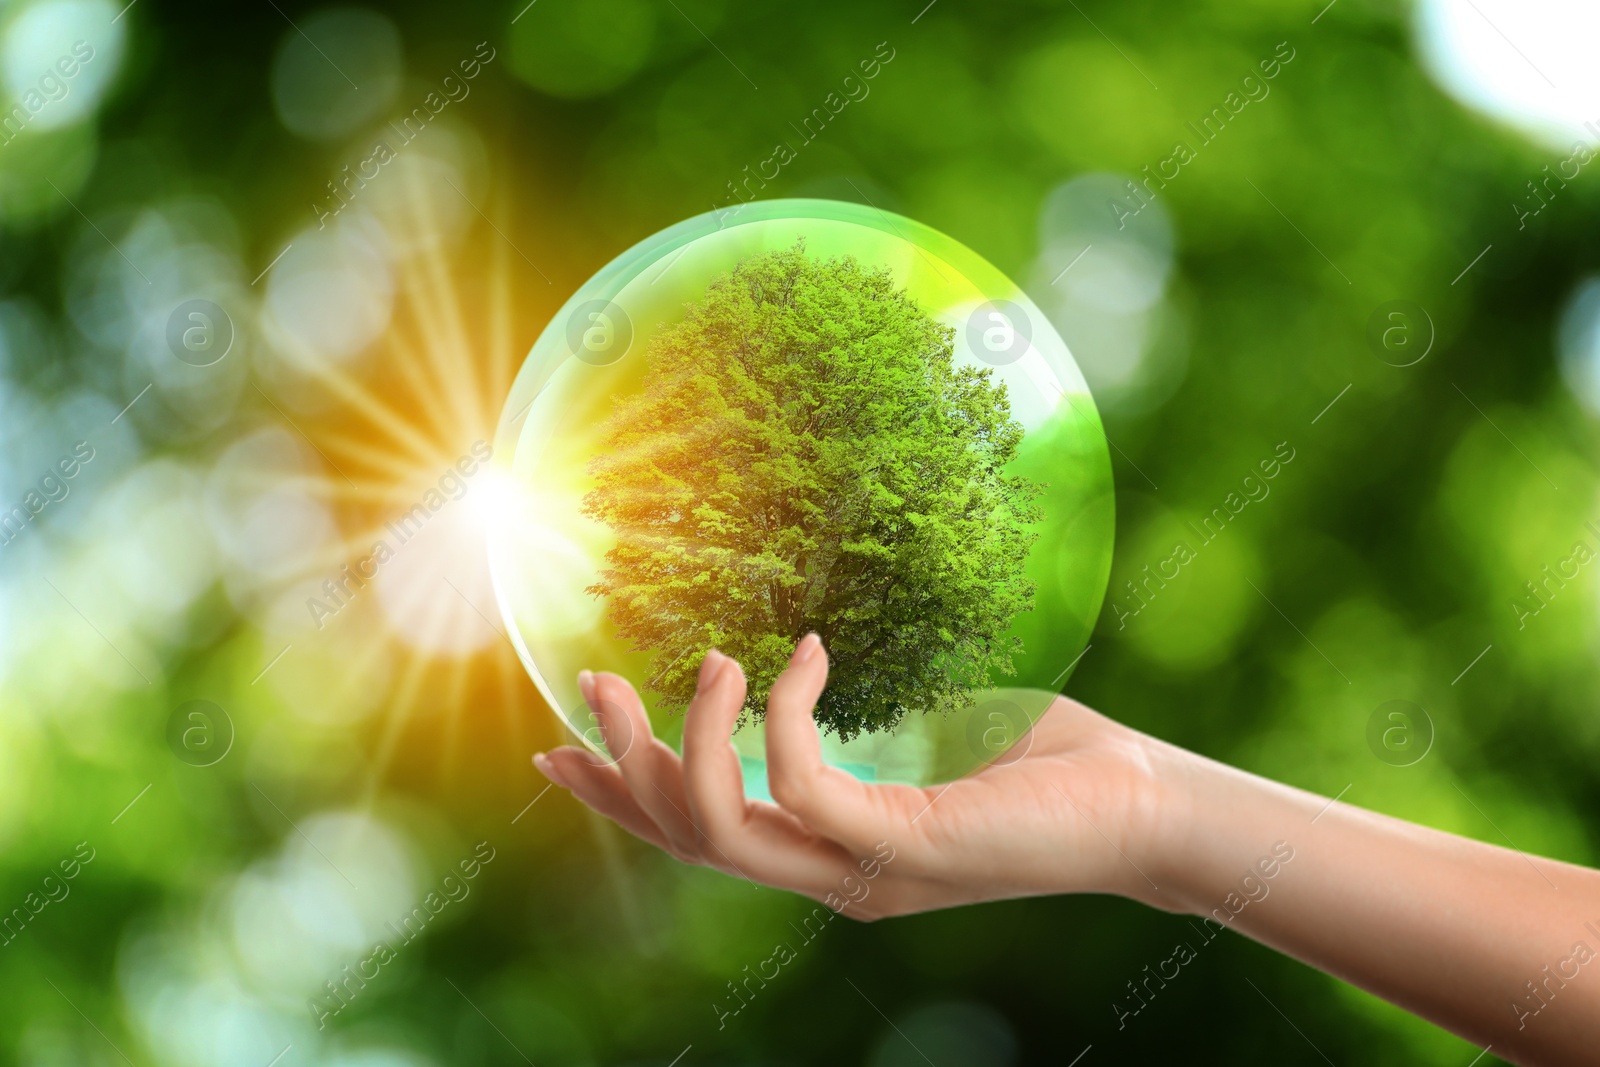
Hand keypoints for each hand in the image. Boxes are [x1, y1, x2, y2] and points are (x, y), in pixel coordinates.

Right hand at [533, 634, 1187, 916]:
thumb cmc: (1043, 759)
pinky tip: (813, 652)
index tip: (559, 750)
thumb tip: (802, 642)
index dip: (624, 799)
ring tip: (712, 658)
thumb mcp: (925, 726)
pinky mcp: (904, 847)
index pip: (700, 833)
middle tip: (595, 682)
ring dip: (689, 741)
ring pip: (721, 829)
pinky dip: (788, 712)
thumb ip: (859, 714)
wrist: (1143, 806)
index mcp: (831, 845)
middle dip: (625, 764)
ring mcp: (863, 869)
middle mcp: (833, 871)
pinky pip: (805, 783)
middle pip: (686, 839)